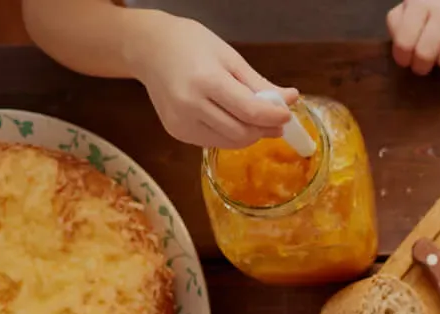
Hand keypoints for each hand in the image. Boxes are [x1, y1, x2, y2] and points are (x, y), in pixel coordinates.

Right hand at [128, 14, 295, 149]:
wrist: (148, 49)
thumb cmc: (190, 45)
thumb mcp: (229, 57)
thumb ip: (259, 83)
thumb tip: (291, 99)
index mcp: (205, 80)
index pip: (250, 110)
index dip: (274, 116)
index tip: (287, 114)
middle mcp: (190, 105)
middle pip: (241, 132)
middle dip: (264, 129)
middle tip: (276, 121)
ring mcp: (180, 122)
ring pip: (230, 142)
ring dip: (249, 134)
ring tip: (255, 119)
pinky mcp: (176, 132)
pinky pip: (214, 142)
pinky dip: (230, 135)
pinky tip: (230, 119)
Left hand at [388, 0, 439, 74]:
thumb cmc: (433, 8)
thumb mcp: (409, 9)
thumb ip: (398, 25)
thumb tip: (402, 50)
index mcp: (420, 3)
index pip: (405, 43)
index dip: (403, 58)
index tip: (406, 60)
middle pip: (426, 55)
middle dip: (421, 65)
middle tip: (424, 63)